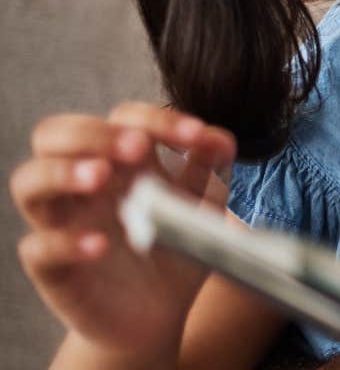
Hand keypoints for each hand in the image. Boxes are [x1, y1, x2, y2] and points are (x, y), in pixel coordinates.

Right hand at [11, 102, 237, 359]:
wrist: (159, 314)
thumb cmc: (175, 247)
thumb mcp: (202, 205)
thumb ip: (210, 168)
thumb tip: (218, 137)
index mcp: (120, 162)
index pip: (118, 118)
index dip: (155, 118)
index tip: (195, 137)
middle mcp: (83, 186)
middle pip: (53, 134)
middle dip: (94, 132)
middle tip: (137, 148)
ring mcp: (63, 224)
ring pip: (28, 181)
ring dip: (62, 172)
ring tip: (101, 177)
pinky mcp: (54, 269)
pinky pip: (37, 248)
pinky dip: (64, 242)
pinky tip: (99, 245)